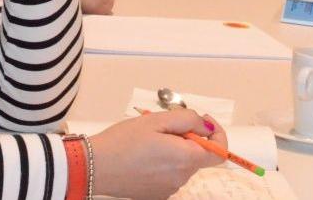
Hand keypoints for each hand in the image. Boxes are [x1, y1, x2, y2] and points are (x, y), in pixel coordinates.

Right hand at [89, 109, 226, 199]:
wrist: (94, 167)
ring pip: (182, 164)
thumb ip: (187, 120)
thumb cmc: (121, 142)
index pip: (219, 151)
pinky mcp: (156, 194)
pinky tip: (143, 155)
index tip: (202, 120)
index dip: (216, 133)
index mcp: (185, 159)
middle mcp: (181, 178)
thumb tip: (205, 125)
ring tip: (149, 139)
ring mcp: (169, 189)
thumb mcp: (156, 120)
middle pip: (197, 155)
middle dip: (188, 138)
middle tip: (165, 125)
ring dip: (174, 150)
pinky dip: (163, 162)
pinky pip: (169, 174)